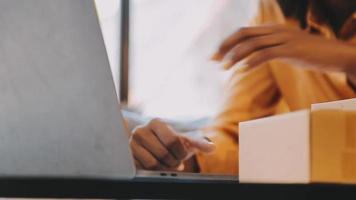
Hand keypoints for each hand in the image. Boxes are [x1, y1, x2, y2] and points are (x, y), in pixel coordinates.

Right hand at [129, 119, 214, 170]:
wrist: (153, 143)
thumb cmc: (170, 141)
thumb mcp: (185, 140)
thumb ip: (198, 143)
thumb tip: (211, 148)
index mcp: (156, 123)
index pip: (173, 141)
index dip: (181, 153)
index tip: (182, 155)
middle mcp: (141, 130)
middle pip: (163, 153)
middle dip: (174, 161)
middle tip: (176, 162)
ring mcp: (132, 143)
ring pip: (152, 163)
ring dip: (164, 168)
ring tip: (168, 164)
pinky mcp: (128, 155)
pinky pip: (143, 168)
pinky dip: (154, 171)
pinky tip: (158, 166)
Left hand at [212, 25, 355, 72]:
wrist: (335, 54)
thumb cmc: (309, 53)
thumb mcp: (285, 48)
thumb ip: (269, 48)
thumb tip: (252, 57)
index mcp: (272, 29)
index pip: (243, 32)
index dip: (226, 43)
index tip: (214, 55)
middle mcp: (275, 30)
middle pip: (243, 35)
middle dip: (225, 47)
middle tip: (213, 60)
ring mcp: (283, 38)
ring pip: (251, 44)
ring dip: (235, 56)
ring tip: (224, 68)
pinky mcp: (291, 49)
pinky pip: (265, 54)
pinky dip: (251, 62)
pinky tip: (241, 70)